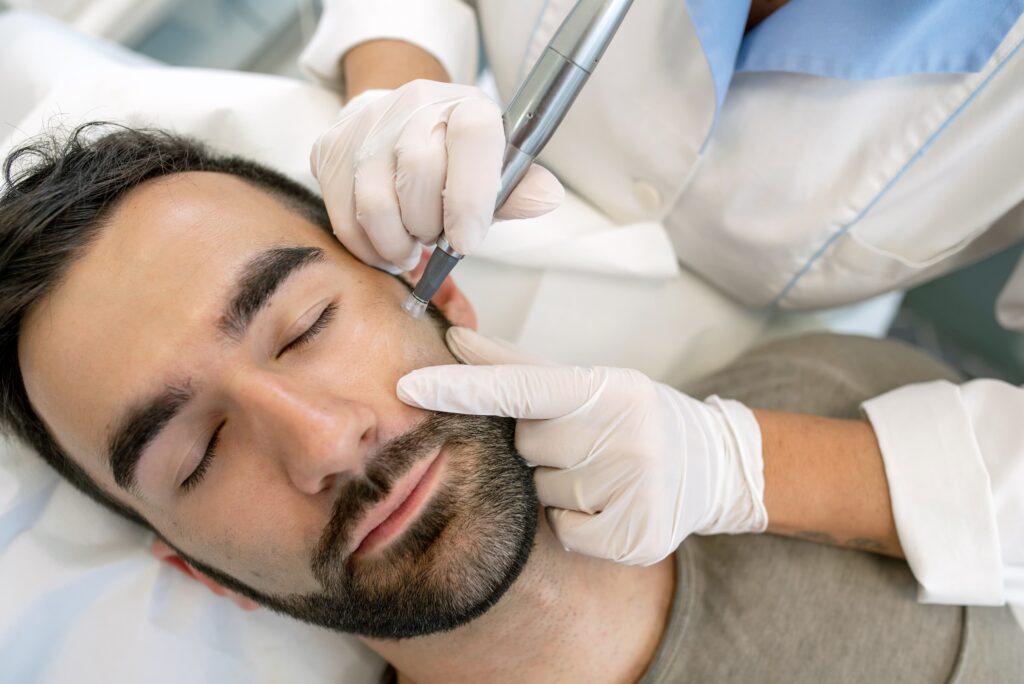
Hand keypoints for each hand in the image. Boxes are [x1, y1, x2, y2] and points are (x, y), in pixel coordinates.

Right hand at [311, 80, 564, 272]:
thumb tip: (546, 197)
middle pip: (419, 174)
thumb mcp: (494, 171)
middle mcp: (415, 104)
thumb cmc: (456, 159)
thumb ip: (517, 190)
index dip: (470, 198)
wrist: (401, 124)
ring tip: (412, 244)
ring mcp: (366, 124)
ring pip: (376, 204)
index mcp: (466, 105)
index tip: (466, 242)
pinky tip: (386, 245)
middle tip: (436, 237)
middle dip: (430, 226)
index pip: (472, 137)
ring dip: (398, 243)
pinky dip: (368, 247)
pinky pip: (345, 217)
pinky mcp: (330, 148)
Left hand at [397, 328, 767, 565]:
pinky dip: (576, 521)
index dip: (462, 388)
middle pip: (526, 448)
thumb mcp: (589, 382)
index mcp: (610, 388)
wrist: (713, 465)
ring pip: (541, 492)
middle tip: (585, 441)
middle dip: (541, 447)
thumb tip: (457, 340)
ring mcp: (634, 490)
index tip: (410, 386)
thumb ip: (517, 366)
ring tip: (603, 471)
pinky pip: (563, 531)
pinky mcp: (635, 537)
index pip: (521, 388)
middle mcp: (626, 435)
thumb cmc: (633, 416)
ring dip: (559, 484)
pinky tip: (608, 504)